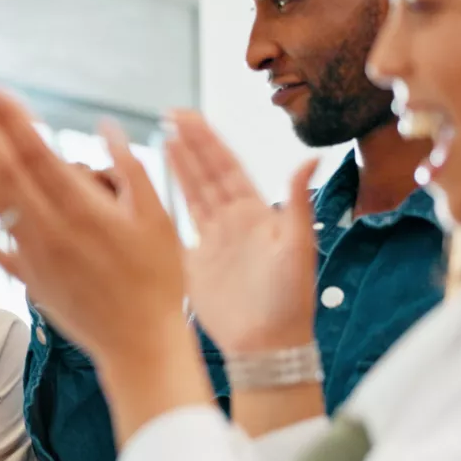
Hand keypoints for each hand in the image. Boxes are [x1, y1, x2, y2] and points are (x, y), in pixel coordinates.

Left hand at [0, 86, 185, 361]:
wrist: (139, 344)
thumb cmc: (159, 280)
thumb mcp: (157, 218)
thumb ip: (128, 169)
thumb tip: (106, 126)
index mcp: (82, 208)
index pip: (34, 150)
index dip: (8, 116)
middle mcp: (49, 228)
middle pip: (6, 167)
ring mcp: (33, 254)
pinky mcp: (28, 277)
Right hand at [166, 111, 318, 352]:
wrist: (268, 346)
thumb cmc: (288, 300)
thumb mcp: (297, 247)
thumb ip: (295, 202)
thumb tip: (311, 158)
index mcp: (253, 214)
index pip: (225, 166)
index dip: (206, 140)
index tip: (187, 116)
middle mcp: (231, 223)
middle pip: (205, 174)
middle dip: (189, 144)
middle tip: (169, 115)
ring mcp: (212, 243)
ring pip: (191, 196)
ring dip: (179, 168)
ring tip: (163, 140)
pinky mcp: (194, 266)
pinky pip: (174, 232)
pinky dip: (162, 212)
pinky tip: (149, 195)